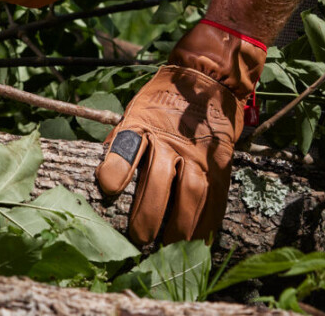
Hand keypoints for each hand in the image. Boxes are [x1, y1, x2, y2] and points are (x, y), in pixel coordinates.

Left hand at [95, 22, 265, 243]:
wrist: (207, 78)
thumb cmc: (161, 101)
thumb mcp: (135, 110)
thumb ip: (122, 138)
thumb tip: (103, 174)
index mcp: (143, 123)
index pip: (126, 146)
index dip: (116, 168)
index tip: (106, 188)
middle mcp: (171, 139)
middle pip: (160, 178)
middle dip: (149, 211)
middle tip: (139, 237)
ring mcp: (198, 151)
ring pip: (191, 191)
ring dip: (181, 223)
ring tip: (170, 246)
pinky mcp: (220, 162)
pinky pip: (215, 195)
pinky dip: (208, 221)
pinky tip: (200, 241)